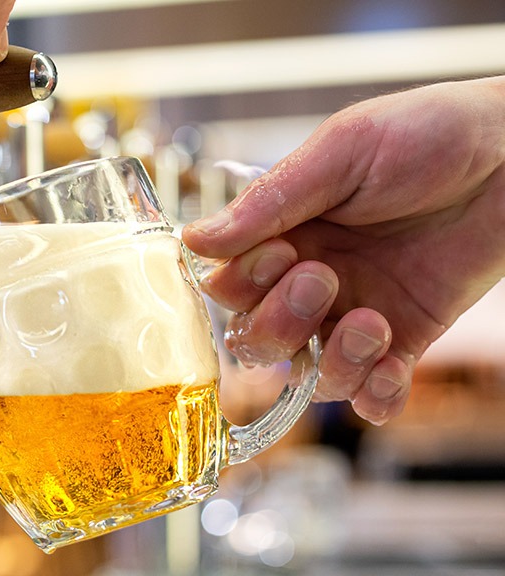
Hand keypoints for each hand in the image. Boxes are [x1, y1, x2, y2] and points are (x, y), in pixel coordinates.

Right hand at [183, 75, 504, 424]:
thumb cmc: (428, 132)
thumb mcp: (340, 154)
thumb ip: (269, 203)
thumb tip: (193, 240)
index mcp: (286, 232)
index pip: (230, 286)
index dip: (243, 285)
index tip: (283, 251)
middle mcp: (312, 277)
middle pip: (259, 339)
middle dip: (280, 324)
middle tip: (323, 279)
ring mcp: (357, 310)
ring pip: (310, 374)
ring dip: (331, 364)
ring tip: (373, 322)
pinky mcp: (407, 336)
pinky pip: (373, 391)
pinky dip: (375, 397)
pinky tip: (389, 372)